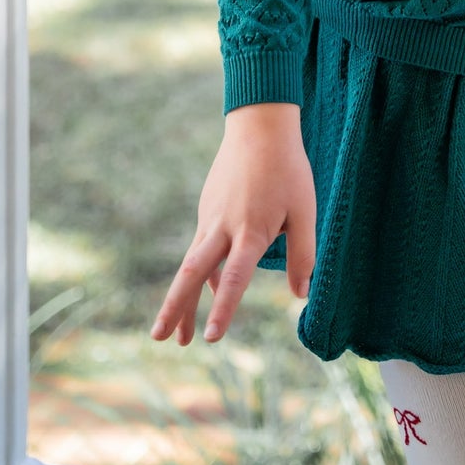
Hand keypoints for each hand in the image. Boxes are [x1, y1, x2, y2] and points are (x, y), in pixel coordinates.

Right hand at [149, 102, 314, 345]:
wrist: (259, 125)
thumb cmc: (288, 169)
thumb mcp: (304, 210)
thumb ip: (303, 254)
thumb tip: (302, 295)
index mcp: (251, 230)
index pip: (235, 277)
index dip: (223, 308)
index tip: (211, 339)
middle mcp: (224, 227)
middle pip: (192, 272)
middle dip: (174, 308)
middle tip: (159, 339)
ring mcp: (210, 217)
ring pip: (190, 264)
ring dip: (181, 300)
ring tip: (175, 336)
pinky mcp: (207, 208)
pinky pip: (201, 247)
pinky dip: (201, 273)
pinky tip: (208, 286)